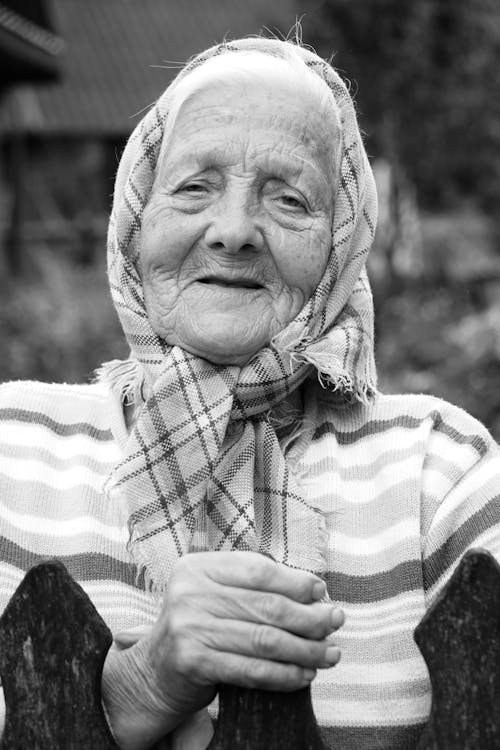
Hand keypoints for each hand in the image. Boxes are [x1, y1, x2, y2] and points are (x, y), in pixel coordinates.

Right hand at [103, 551, 343, 748]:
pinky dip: (284, 674)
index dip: (295, 580)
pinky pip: (252, 669)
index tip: (322, 592)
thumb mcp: (215, 593)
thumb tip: (314, 590)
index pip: (257, 569)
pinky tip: (304, 675)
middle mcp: (190, 592)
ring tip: (330, 653)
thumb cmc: (198, 625)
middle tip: (336, 622)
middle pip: (266, 605)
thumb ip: (250, 584)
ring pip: (264, 639)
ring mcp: (189, 627)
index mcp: (198, 566)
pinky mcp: (194, 662)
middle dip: (310, 616)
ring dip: (305, 649)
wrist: (154, 671)